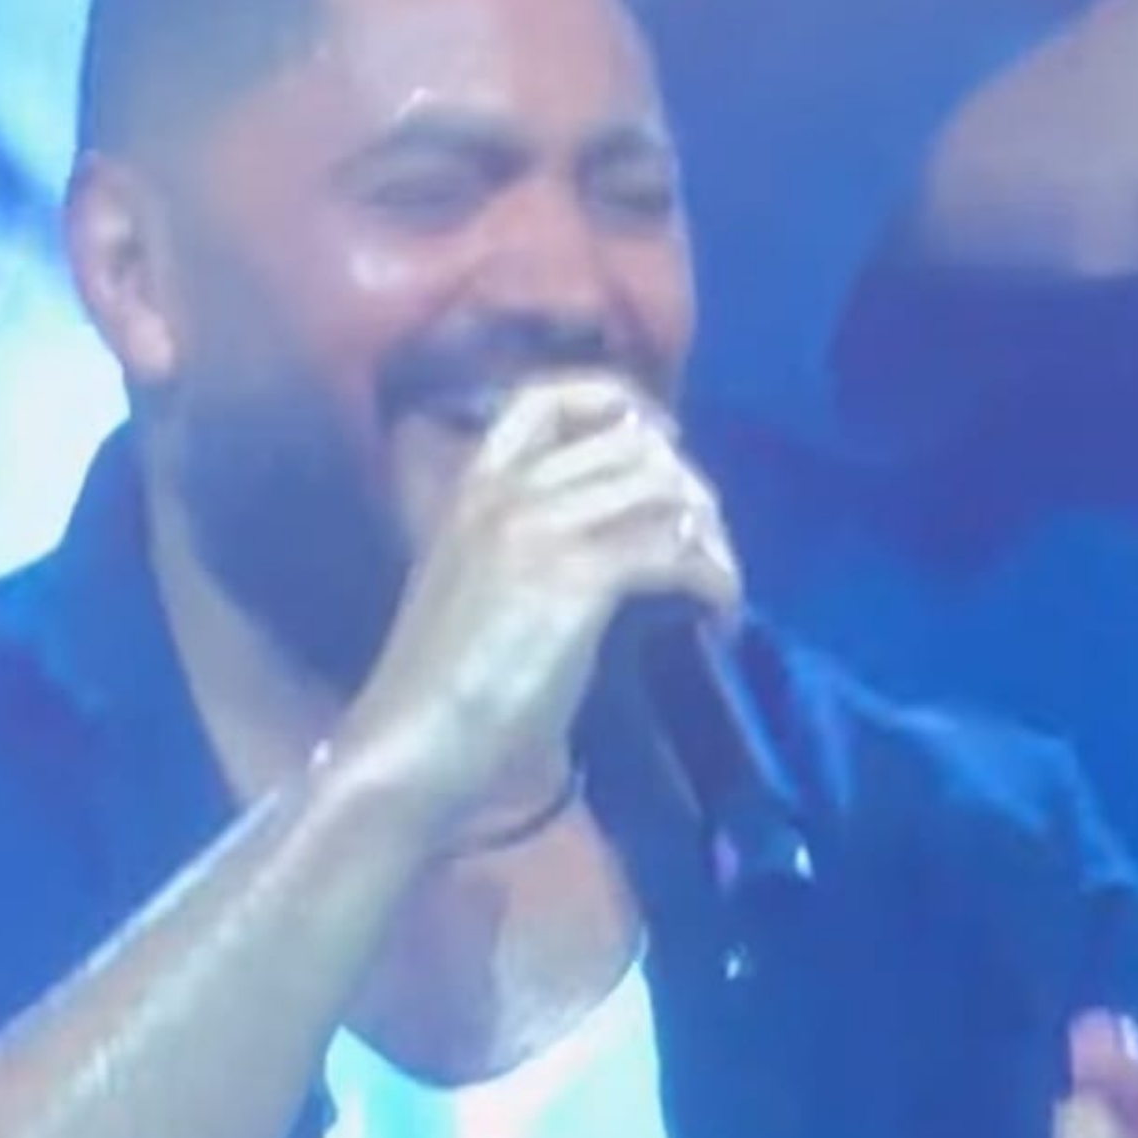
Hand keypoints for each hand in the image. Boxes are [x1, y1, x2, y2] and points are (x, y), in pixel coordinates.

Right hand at [338, 373, 741, 830]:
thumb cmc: (444, 682)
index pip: (547, 397)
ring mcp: (538, 528)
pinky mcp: (574, 578)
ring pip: (662, 489)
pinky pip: (674, 550)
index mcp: (472, 485)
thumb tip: (620, 526)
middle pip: (633, 444)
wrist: (417, 740)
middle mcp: (506, 490)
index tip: (665, 440)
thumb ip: (527, 538)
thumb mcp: (475, 580)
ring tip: (719, 581)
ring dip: (711, 534)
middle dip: (688, 488)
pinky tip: (720, 610)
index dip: (620, 404)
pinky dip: (714, 578)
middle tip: (708, 543)